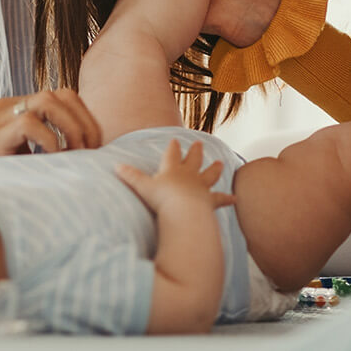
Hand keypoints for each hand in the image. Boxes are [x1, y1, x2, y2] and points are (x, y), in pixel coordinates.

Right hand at [0, 89, 101, 161]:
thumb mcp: (17, 158)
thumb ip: (40, 152)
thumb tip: (77, 161)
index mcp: (16, 110)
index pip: (61, 98)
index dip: (83, 117)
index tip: (92, 145)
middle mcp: (10, 106)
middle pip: (61, 93)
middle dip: (84, 120)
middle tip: (91, 149)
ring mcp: (1, 115)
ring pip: (49, 99)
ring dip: (71, 126)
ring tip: (75, 152)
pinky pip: (30, 122)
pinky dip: (49, 141)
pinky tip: (52, 159)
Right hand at [114, 140, 234, 214]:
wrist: (183, 212)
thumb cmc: (162, 199)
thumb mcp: (142, 186)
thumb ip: (130, 176)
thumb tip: (115, 166)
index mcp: (172, 169)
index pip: (172, 154)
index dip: (173, 147)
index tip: (175, 139)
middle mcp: (189, 175)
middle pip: (193, 160)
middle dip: (195, 151)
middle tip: (199, 143)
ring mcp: (201, 187)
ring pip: (209, 175)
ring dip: (214, 169)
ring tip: (220, 162)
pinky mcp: (210, 201)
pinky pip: (220, 199)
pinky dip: (227, 199)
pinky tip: (235, 198)